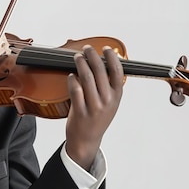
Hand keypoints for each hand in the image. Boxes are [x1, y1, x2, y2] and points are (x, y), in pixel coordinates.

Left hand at [65, 45, 123, 169]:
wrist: (87, 140)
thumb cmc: (98, 118)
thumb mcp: (110, 102)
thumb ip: (109, 85)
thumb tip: (104, 61)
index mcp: (116, 97)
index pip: (117, 72)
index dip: (112, 58)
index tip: (106, 48)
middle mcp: (107, 101)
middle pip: (100, 71)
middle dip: (92, 56)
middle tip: (87, 48)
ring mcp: (94, 107)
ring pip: (87, 78)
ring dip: (81, 64)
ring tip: (77, 57)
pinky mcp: (80, 112)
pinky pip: (75, 90)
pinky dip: (72, 79)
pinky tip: (71, 75)